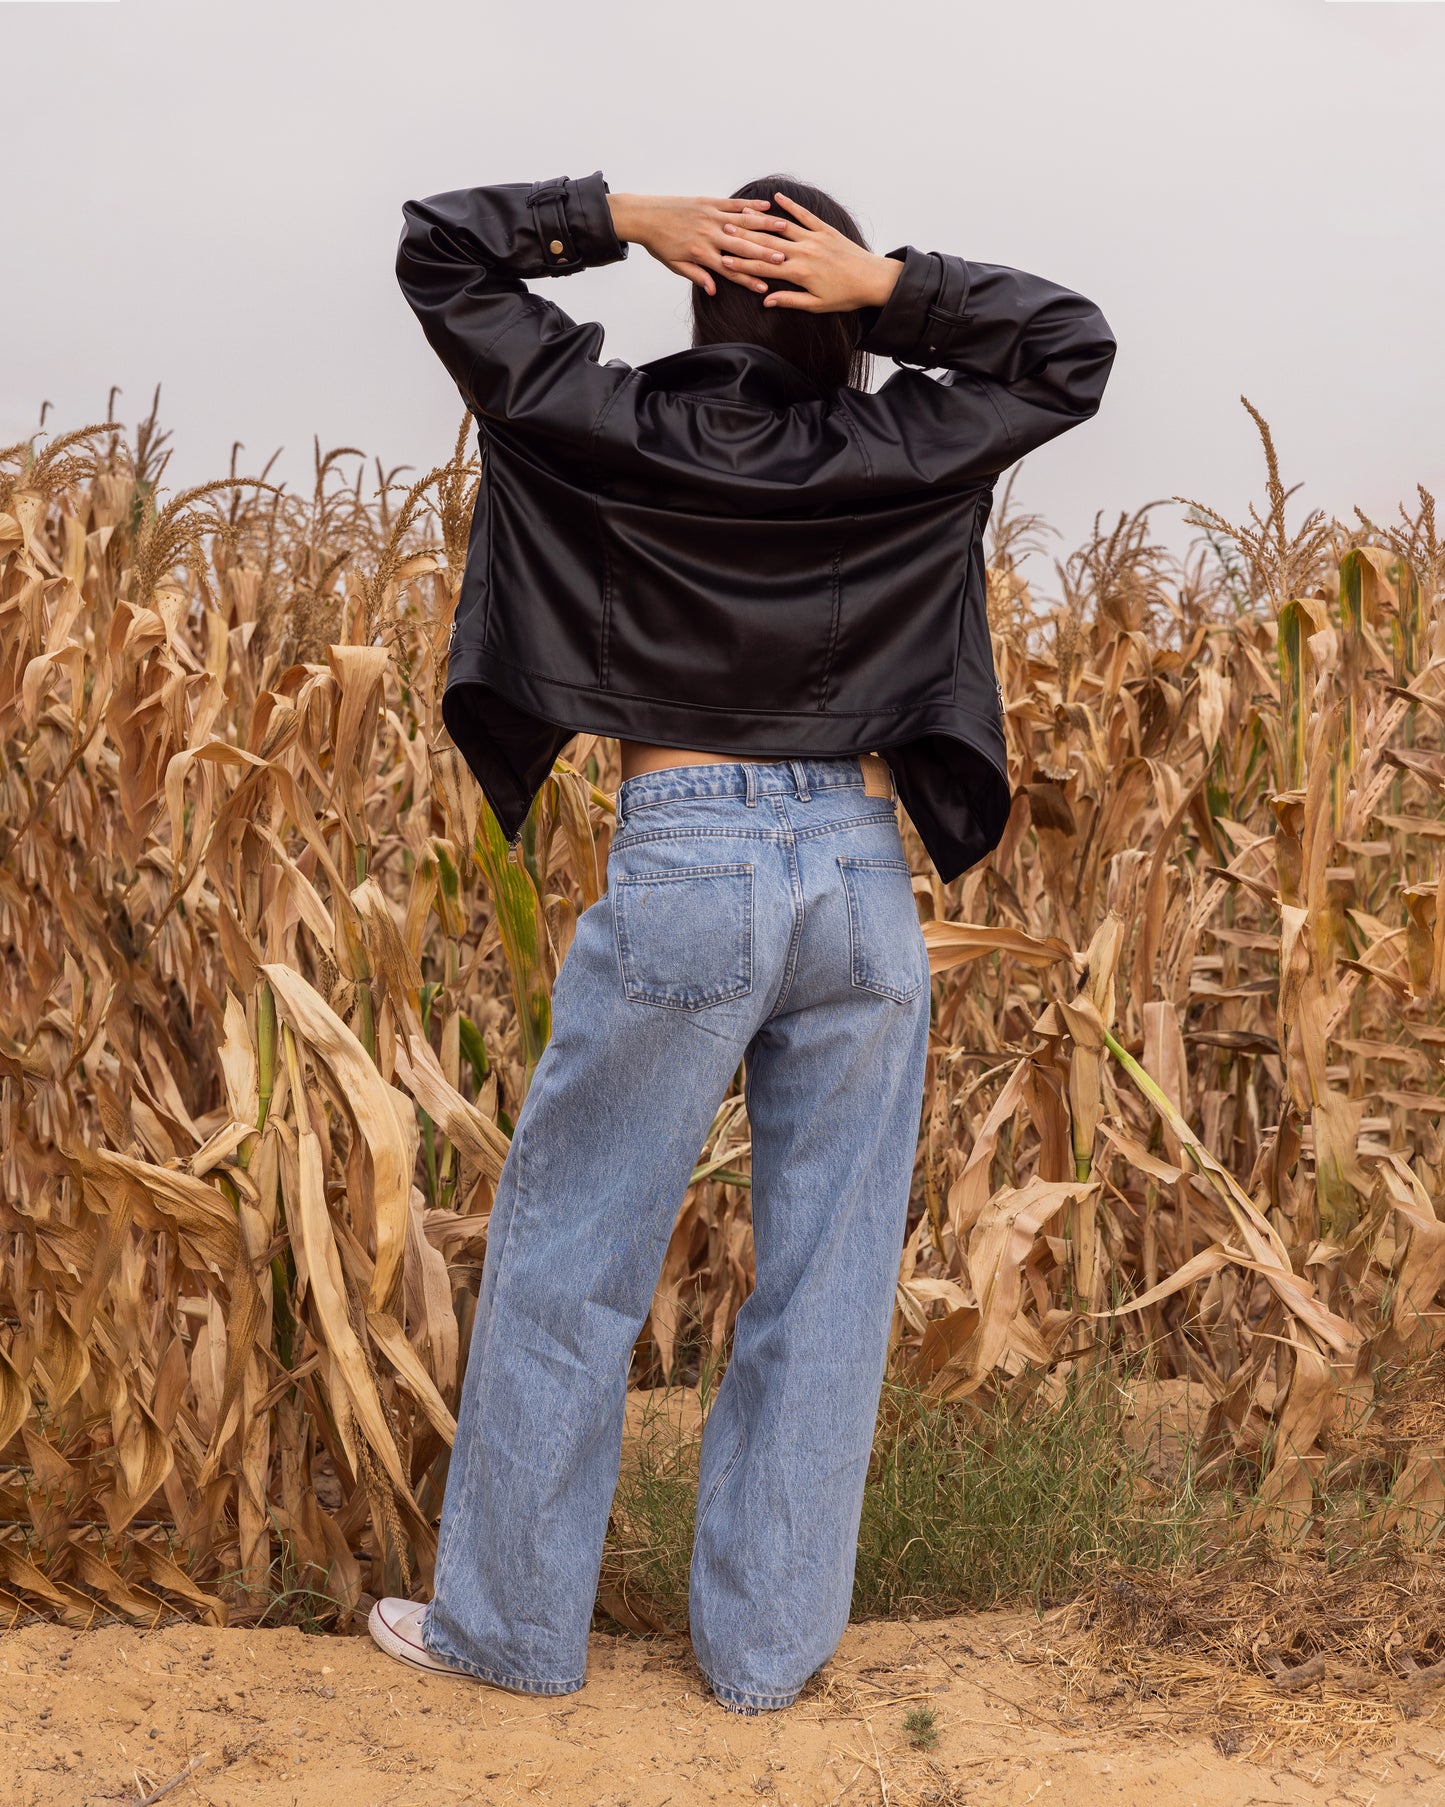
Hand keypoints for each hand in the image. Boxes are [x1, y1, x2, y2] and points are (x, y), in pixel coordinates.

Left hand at [606, 192, 786, 296]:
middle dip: (764, 254)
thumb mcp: (676, 265)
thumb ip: (697, 276)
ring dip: (764, 227)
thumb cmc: (660, 243)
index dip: (748, 280)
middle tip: (785, 259)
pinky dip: (750, 206)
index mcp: (701, 254)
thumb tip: (714, 291)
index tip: (765, 288)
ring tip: (784, 229)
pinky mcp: (709, 202)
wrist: (644, 215)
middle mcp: (709, 235)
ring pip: (743, 223)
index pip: (730, 271)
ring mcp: (711, 217)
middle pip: (742, 247)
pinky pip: (733, 204)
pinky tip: (766, 207)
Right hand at [717, 192, 902, 312]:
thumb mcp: (816, 304)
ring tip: (742, 212)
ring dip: (761, 221)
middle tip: (725, 230)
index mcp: (799, 273)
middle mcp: (804, 252)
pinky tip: (776, 198)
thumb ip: (790, 300)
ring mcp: (814, 238)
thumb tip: (766, 300)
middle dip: (744, 238)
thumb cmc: (845, 296)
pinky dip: (791, 206)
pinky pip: (804, 216)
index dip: (743, 264)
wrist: (873, 280)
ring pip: (782, 228)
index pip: (764, 267)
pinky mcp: (825, 230)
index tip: (724, 260)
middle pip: (768, 244)